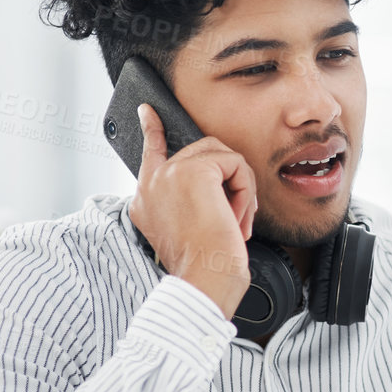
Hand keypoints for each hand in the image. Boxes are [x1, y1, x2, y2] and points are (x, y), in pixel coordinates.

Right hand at [127, 103, 257, 318]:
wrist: (204, 281)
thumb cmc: (204, 267)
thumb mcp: (190, 231)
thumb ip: (191, 201)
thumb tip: (219, 182)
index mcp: (145, 201)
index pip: (149, 153)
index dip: (151, 129)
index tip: (148, 111)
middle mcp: (151, 185)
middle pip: (201, 153)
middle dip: (229, 179)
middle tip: (235, 217)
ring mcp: (169, 174)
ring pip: (221, 156)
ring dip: (240, 189)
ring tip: (235, 221)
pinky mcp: (193, 171)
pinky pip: (235, 164)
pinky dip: (245, 191)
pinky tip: (236, 219)